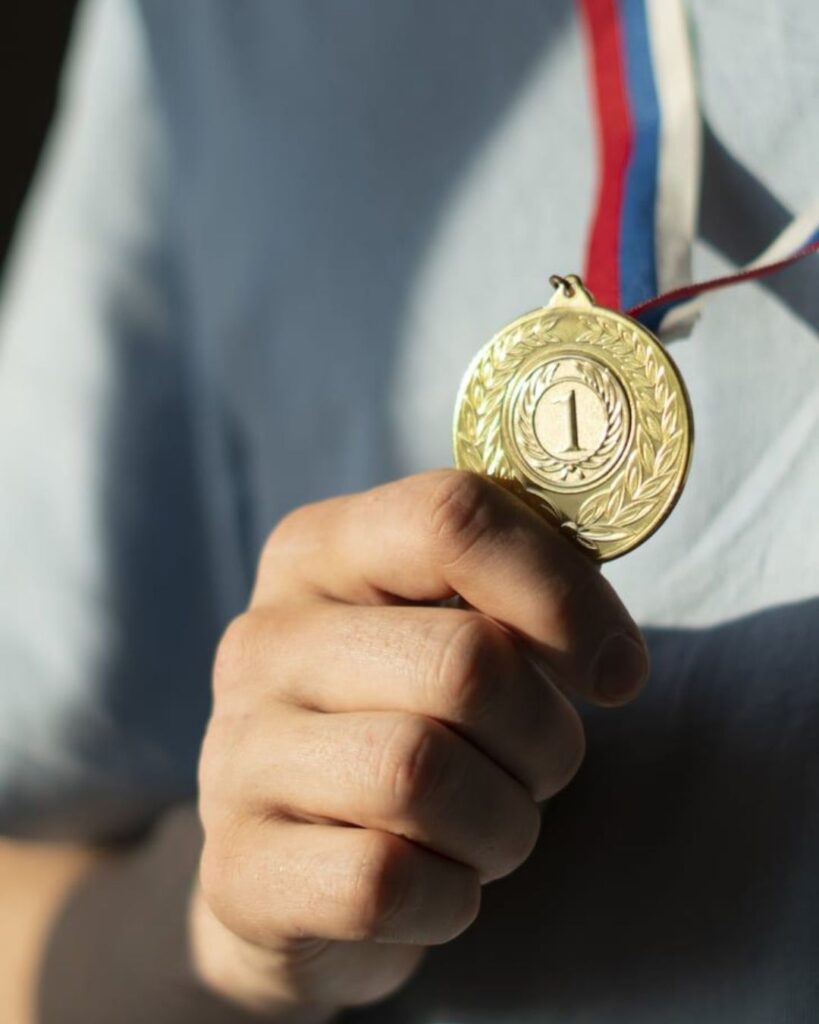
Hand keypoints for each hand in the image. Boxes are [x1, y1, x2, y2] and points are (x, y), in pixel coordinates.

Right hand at [192, 471, 648, 1017]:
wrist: (293, 862)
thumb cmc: (399, 723)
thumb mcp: (444, 633)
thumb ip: (513, 600)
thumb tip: (613, 655)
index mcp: (319, 553)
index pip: (450, 518)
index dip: (561, 592)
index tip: (617, 669)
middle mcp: (265, 640)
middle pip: (463, 662)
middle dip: (544, 735)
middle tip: (543, 766)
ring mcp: (238, 753)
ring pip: (421, 775)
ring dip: (501, 822)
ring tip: (489, 828)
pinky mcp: (241, 869)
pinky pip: (382, 882)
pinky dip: (448, 899)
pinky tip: (438, 888)